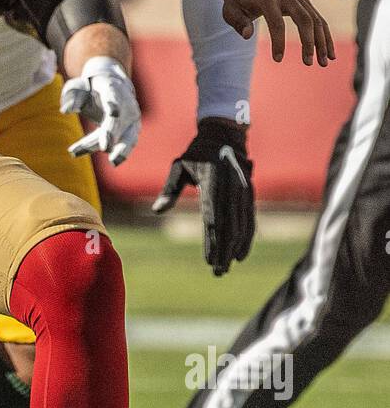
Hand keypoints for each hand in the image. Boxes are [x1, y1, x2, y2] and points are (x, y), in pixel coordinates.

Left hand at [60, 56, 140, 164]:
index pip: (114, 97)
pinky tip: (110, 161)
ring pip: (129, 136)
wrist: (112, 86)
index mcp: (112, 90)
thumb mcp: (78, 88)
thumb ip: (72, 98)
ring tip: (114, 162)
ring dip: (122, 149)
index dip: (113, 105)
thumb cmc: (90, 88)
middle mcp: (126, 105)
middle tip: (103, 147)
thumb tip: (65, 111)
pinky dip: (118, 152)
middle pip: (118, 121)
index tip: (113, 113)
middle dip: (111, 134)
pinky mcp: (131, 131)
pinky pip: (124, 143)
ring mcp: (131, 119)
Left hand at [152, 117, 253, 275]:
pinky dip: (247, 237)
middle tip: (218, 272)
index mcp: (212, 183)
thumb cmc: (197, 153)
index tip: (210, 262)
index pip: (212, 220)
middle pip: (229, 228)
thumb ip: (169, 189)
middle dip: (224, 252)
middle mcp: (231, 189)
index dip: (212, 243)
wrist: (225, 135)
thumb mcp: (179, 166)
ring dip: (236, 248)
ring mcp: (243, 192)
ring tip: (227, 266)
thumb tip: (158, 210)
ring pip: (242, 226)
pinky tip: (241, 253)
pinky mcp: (250, 193)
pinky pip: (250, 219)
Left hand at [213, 0, 333, 65]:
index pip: (276, 22)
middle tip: (308, 63)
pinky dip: (325, 37)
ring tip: (324, 63)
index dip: (278, 41)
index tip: (277, 60)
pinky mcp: (304, 3)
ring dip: (322, 42)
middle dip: (308, 42)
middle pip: (304, 19)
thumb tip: (247, 35)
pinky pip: (318, 20)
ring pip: (316, 20)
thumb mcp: (230, 10)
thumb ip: (238, 22)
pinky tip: (329, 54)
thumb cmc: (237, 1)